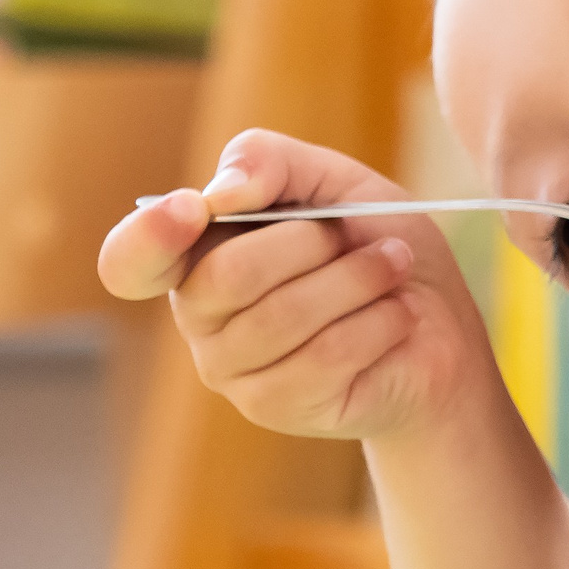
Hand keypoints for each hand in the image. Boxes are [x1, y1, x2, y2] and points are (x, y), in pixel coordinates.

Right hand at [99, 128, 497, 440]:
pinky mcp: (274, 407)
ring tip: (394, 266)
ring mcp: (231, 369)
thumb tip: (220, 191)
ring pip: (281, 317)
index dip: (147, 235)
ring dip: (358, 280)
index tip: (193, 208)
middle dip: (312, 244)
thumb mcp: (333, 181)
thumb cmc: (376, 248)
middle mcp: (200, 315)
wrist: (439, 328)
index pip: (129, 261)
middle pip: (226, 275)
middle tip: (364, 238)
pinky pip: (323, 357)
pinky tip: (397, 316)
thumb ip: (270, 161)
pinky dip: (377, 323)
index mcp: (198, 254)